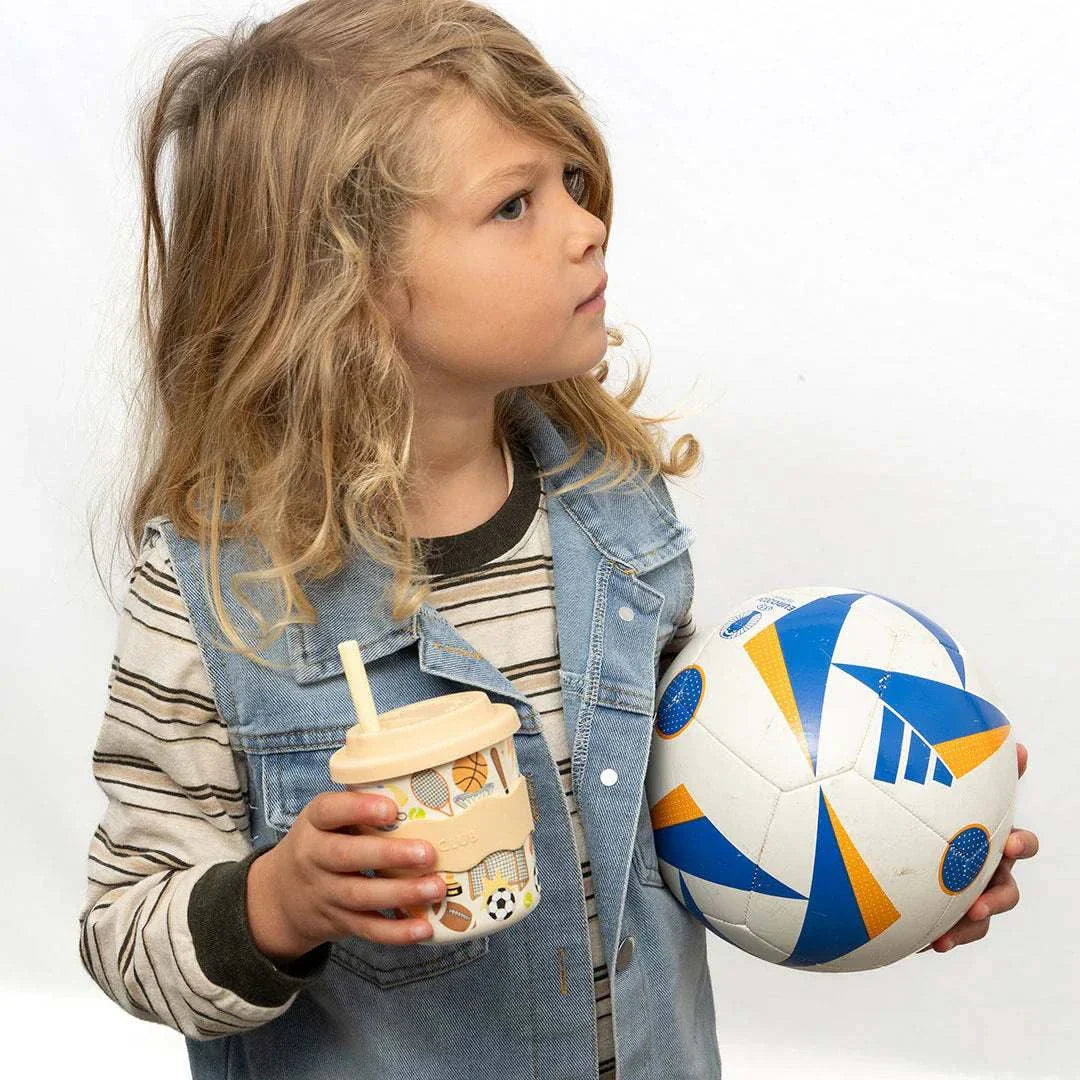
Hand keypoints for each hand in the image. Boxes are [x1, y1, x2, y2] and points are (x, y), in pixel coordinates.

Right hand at [245, 790, 446, 958]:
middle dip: (389, 855)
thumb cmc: (321, 843)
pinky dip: (396, 932)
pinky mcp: (338, 922)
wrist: (281, 897)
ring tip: (436, 887)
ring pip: (360, 896)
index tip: (391, 809)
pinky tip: (423, 928)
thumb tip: (420, 791)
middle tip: (427, 853)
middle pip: (346, 856)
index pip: (329, 811)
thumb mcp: (326, 820)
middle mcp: (313, 858)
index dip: (358, 808)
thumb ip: (359, 807)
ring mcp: (324, 893)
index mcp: (313, 824)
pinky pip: (367, 929)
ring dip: (401, 893)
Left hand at [919, 742, 1038, 953]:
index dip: (1020, 846)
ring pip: (981, 917)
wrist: (906, 847)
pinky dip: (943, 937)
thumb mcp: (952, 789)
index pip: (1020, 843)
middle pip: (1006, 890)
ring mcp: (970, 894)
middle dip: (997, 898)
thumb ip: (982, 774)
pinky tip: (925, 945)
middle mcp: (987, 869)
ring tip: (948, 936)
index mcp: (992, 840)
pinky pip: (952, 931)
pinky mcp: (948, 914)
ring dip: (970, 927)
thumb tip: (1018, 744)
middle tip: (979, 903)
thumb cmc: (938, 810)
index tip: (1007, 847)